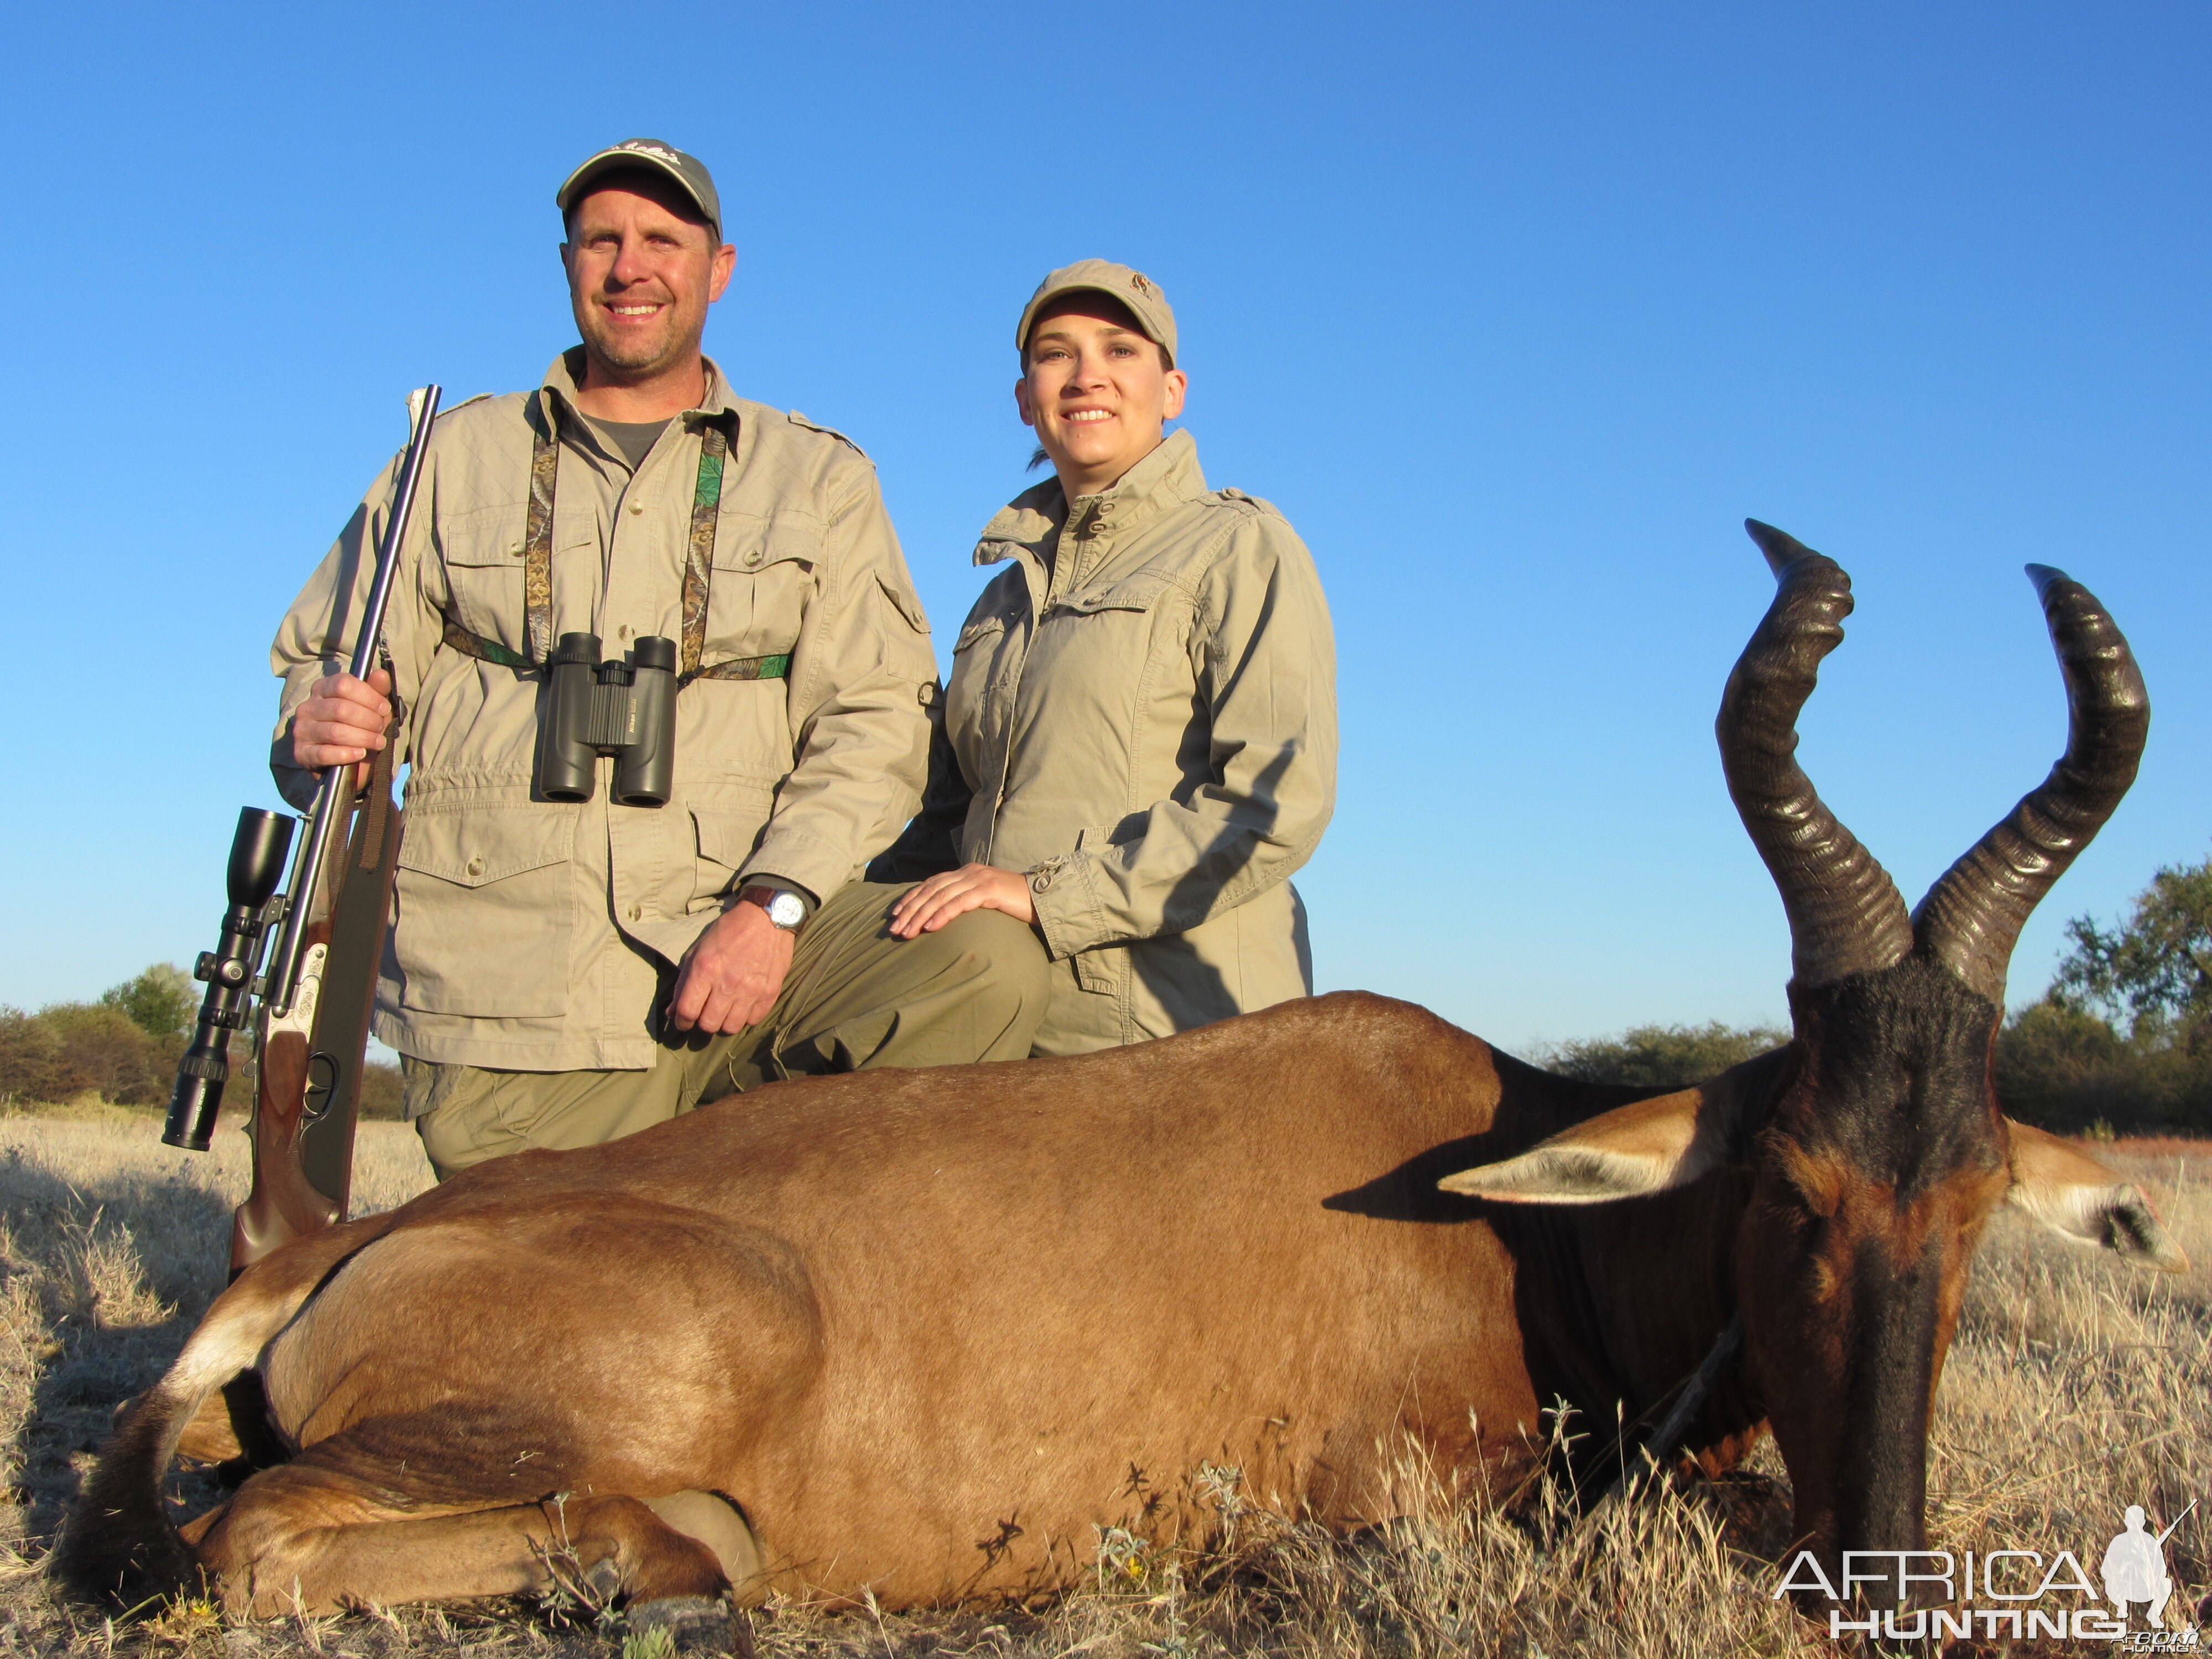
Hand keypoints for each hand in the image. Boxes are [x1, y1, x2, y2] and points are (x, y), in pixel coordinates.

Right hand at [291, 668, 393, 790]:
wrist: (346, 762)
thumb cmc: (359, 727)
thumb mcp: (371, 707)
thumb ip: (377, 690)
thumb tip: (381, 675)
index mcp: (322, 689)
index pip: (343, 684)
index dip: (369, 696)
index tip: (384, 708)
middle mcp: (307, 707)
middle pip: (341, 708)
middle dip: (368, 720)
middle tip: (381, 728)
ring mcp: (301, 730)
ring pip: (335, 731)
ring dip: (363, 738)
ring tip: (378, 742)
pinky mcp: (301, 753)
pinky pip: (325, 753)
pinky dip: (347, 754)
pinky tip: (361, 753)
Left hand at [669, 901, 795, 1033]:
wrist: (766, 919)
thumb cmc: (728, 932)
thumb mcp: (698, 951)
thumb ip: (684, 982)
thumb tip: (672, 1012)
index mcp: (705, 969)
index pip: (687, 1011)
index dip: (681, 1022)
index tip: (682, 1022)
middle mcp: (728, 983)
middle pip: (708, 1024)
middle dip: (702, 1023)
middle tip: (705, 1014)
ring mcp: (751, 990)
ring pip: (731, 1027)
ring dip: (723, 1023)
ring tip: (724, 1012)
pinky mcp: (769, 992)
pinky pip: (753, 1020)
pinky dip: (745, 1018)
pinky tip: (742, 1006)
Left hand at [889, 863, 1036, 938]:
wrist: (1043, 899)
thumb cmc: (1014, 904)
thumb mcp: (984, 900)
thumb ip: (965, 901)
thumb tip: (940, 916)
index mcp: (965, 873)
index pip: (930, 883)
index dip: (910, 898)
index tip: (894, 915)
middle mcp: (968, 872)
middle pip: (931, 890)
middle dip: (910, 910)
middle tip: (895, 929)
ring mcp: (978, 879)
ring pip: (941, 896)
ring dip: (920, 915)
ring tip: (907, 932)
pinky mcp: (989, 890)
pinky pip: (959, 903)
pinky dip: (942, 915)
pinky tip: (930, 927)